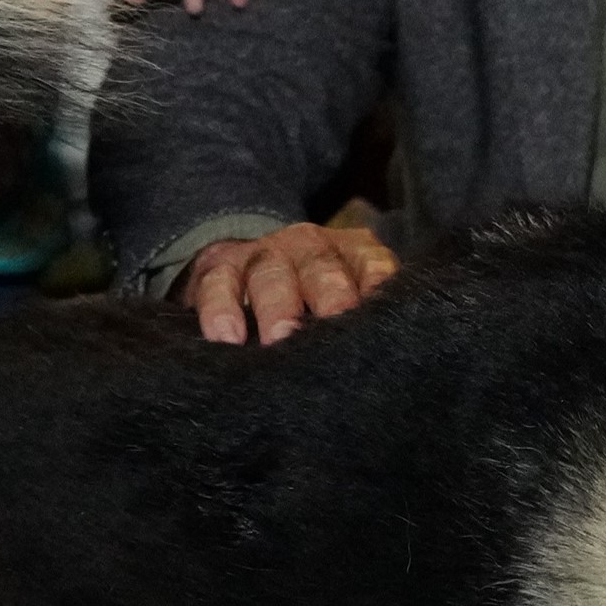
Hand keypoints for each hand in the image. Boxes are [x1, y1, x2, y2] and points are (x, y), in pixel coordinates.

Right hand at [182, 220, 397, 344]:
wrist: (243, 265)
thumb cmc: (311, 299)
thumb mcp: (343, 296)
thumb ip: (364, 319)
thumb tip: (387, 359)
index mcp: (350, 252)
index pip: (373, 264)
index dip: (380, 286)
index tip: (382, 318)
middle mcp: (308, 246)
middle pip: (322, 267)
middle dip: (329, 298)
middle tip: (332, 333)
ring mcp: (262, 255)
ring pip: (271, 274)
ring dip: (276, 308)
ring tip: (278, 340)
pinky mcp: (217, 268)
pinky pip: (217, 286)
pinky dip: (220, 311)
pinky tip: (226, 339)